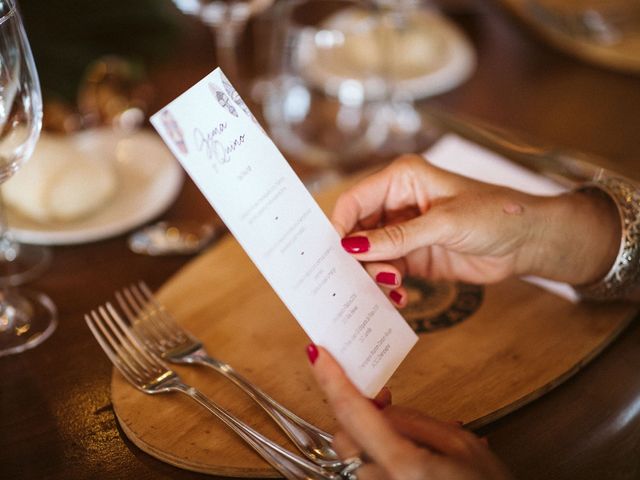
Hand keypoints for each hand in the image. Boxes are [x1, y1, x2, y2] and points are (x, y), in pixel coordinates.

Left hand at [308, 345, 512, 479]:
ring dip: (373, 443)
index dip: (332, 379)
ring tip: (417, 446)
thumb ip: (418, 423)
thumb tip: (384, 406)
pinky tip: (415, 464)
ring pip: (356, 458)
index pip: (353, 412)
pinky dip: (381, 462)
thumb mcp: (465, 450)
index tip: (318, 354)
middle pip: (345, 437)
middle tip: (387, 404)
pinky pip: (368, 475)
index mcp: (404, 465)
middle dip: (359, 417)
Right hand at [331, 155, 619, 303]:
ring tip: (391, 286)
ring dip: (374, 273)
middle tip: (364, 278)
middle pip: (358, 230)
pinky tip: (398, 294)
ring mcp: (405, 231)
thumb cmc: (494, 215)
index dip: (341, 226)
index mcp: (401, 179)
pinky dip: (388, 284)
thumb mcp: (444, 223)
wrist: (528, 241)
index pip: (355, 201)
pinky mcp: (414, 256)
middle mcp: (398, 202)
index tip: (336, 254)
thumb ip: (397, 237)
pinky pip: (388, 270)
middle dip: (357, 255)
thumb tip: (352, 247)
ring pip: (370, 254)